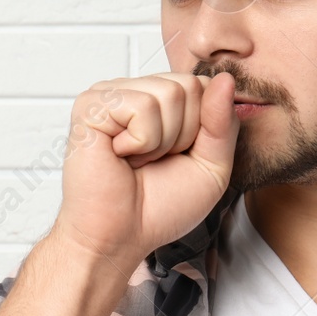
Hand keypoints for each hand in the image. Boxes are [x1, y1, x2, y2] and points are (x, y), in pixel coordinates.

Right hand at [50, 71, 239, 266]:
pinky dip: (141, 142)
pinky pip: (142, 107)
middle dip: (184, 134)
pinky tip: (120, 156)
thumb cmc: (158, 208)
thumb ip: (223, 125)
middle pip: (191, 85)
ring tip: (136, 160)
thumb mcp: (212, 167)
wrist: (120, 237)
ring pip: (169, 94)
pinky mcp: (91, 105)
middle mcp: (135, 91)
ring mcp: (111, 95)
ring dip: (161, 142)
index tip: (177, 157)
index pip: (206, 85)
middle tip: (153, 161)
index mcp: (159, 101)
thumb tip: (225, 78)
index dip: (203, 129)